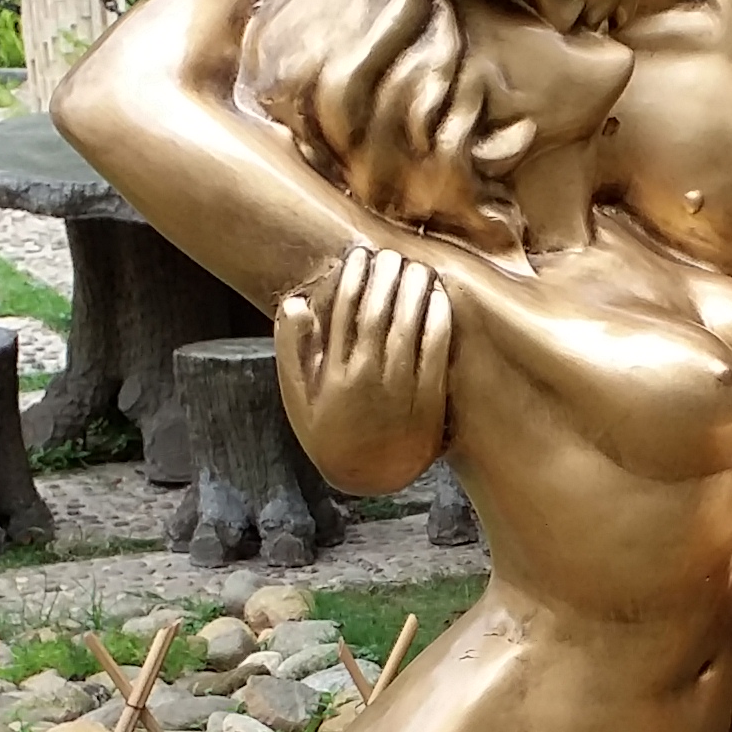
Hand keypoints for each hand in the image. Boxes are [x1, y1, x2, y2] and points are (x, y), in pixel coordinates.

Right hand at [277, 244, 451, 496]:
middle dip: (385, 275)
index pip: (343, 311)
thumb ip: (292, 350)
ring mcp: (401, 389)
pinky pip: (436, 350)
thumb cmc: (329, 433)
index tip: (359, 255)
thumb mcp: (299, 399)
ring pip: (408, 325)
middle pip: (378, 311)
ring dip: (413, 289)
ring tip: (415, 266)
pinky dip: (438, 319)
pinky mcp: (430, 399)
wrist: (370, 478)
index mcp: (333, 374)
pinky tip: (438, 297)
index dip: (353, 277)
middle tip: (391, 253)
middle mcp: (367, 378)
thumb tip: (295, 303)